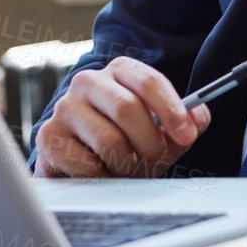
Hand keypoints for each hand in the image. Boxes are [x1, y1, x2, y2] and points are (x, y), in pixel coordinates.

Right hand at [33, 57, 210, 177]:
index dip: (171, 110)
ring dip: (126, 163)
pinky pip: (86, 163)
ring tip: (127, 168)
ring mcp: (65, 107)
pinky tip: (102, 172)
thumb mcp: (161, 130)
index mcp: (120, 70)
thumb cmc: (126, 141)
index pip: (149, 81)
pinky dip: (102, 176)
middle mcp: (89, 81)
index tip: (187, 135)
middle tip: (155, 160)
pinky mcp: (48, 136)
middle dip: (149, 143)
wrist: (81, 163)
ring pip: (109, 139)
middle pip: (128, 108)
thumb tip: (198, 118)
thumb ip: (185, 122)